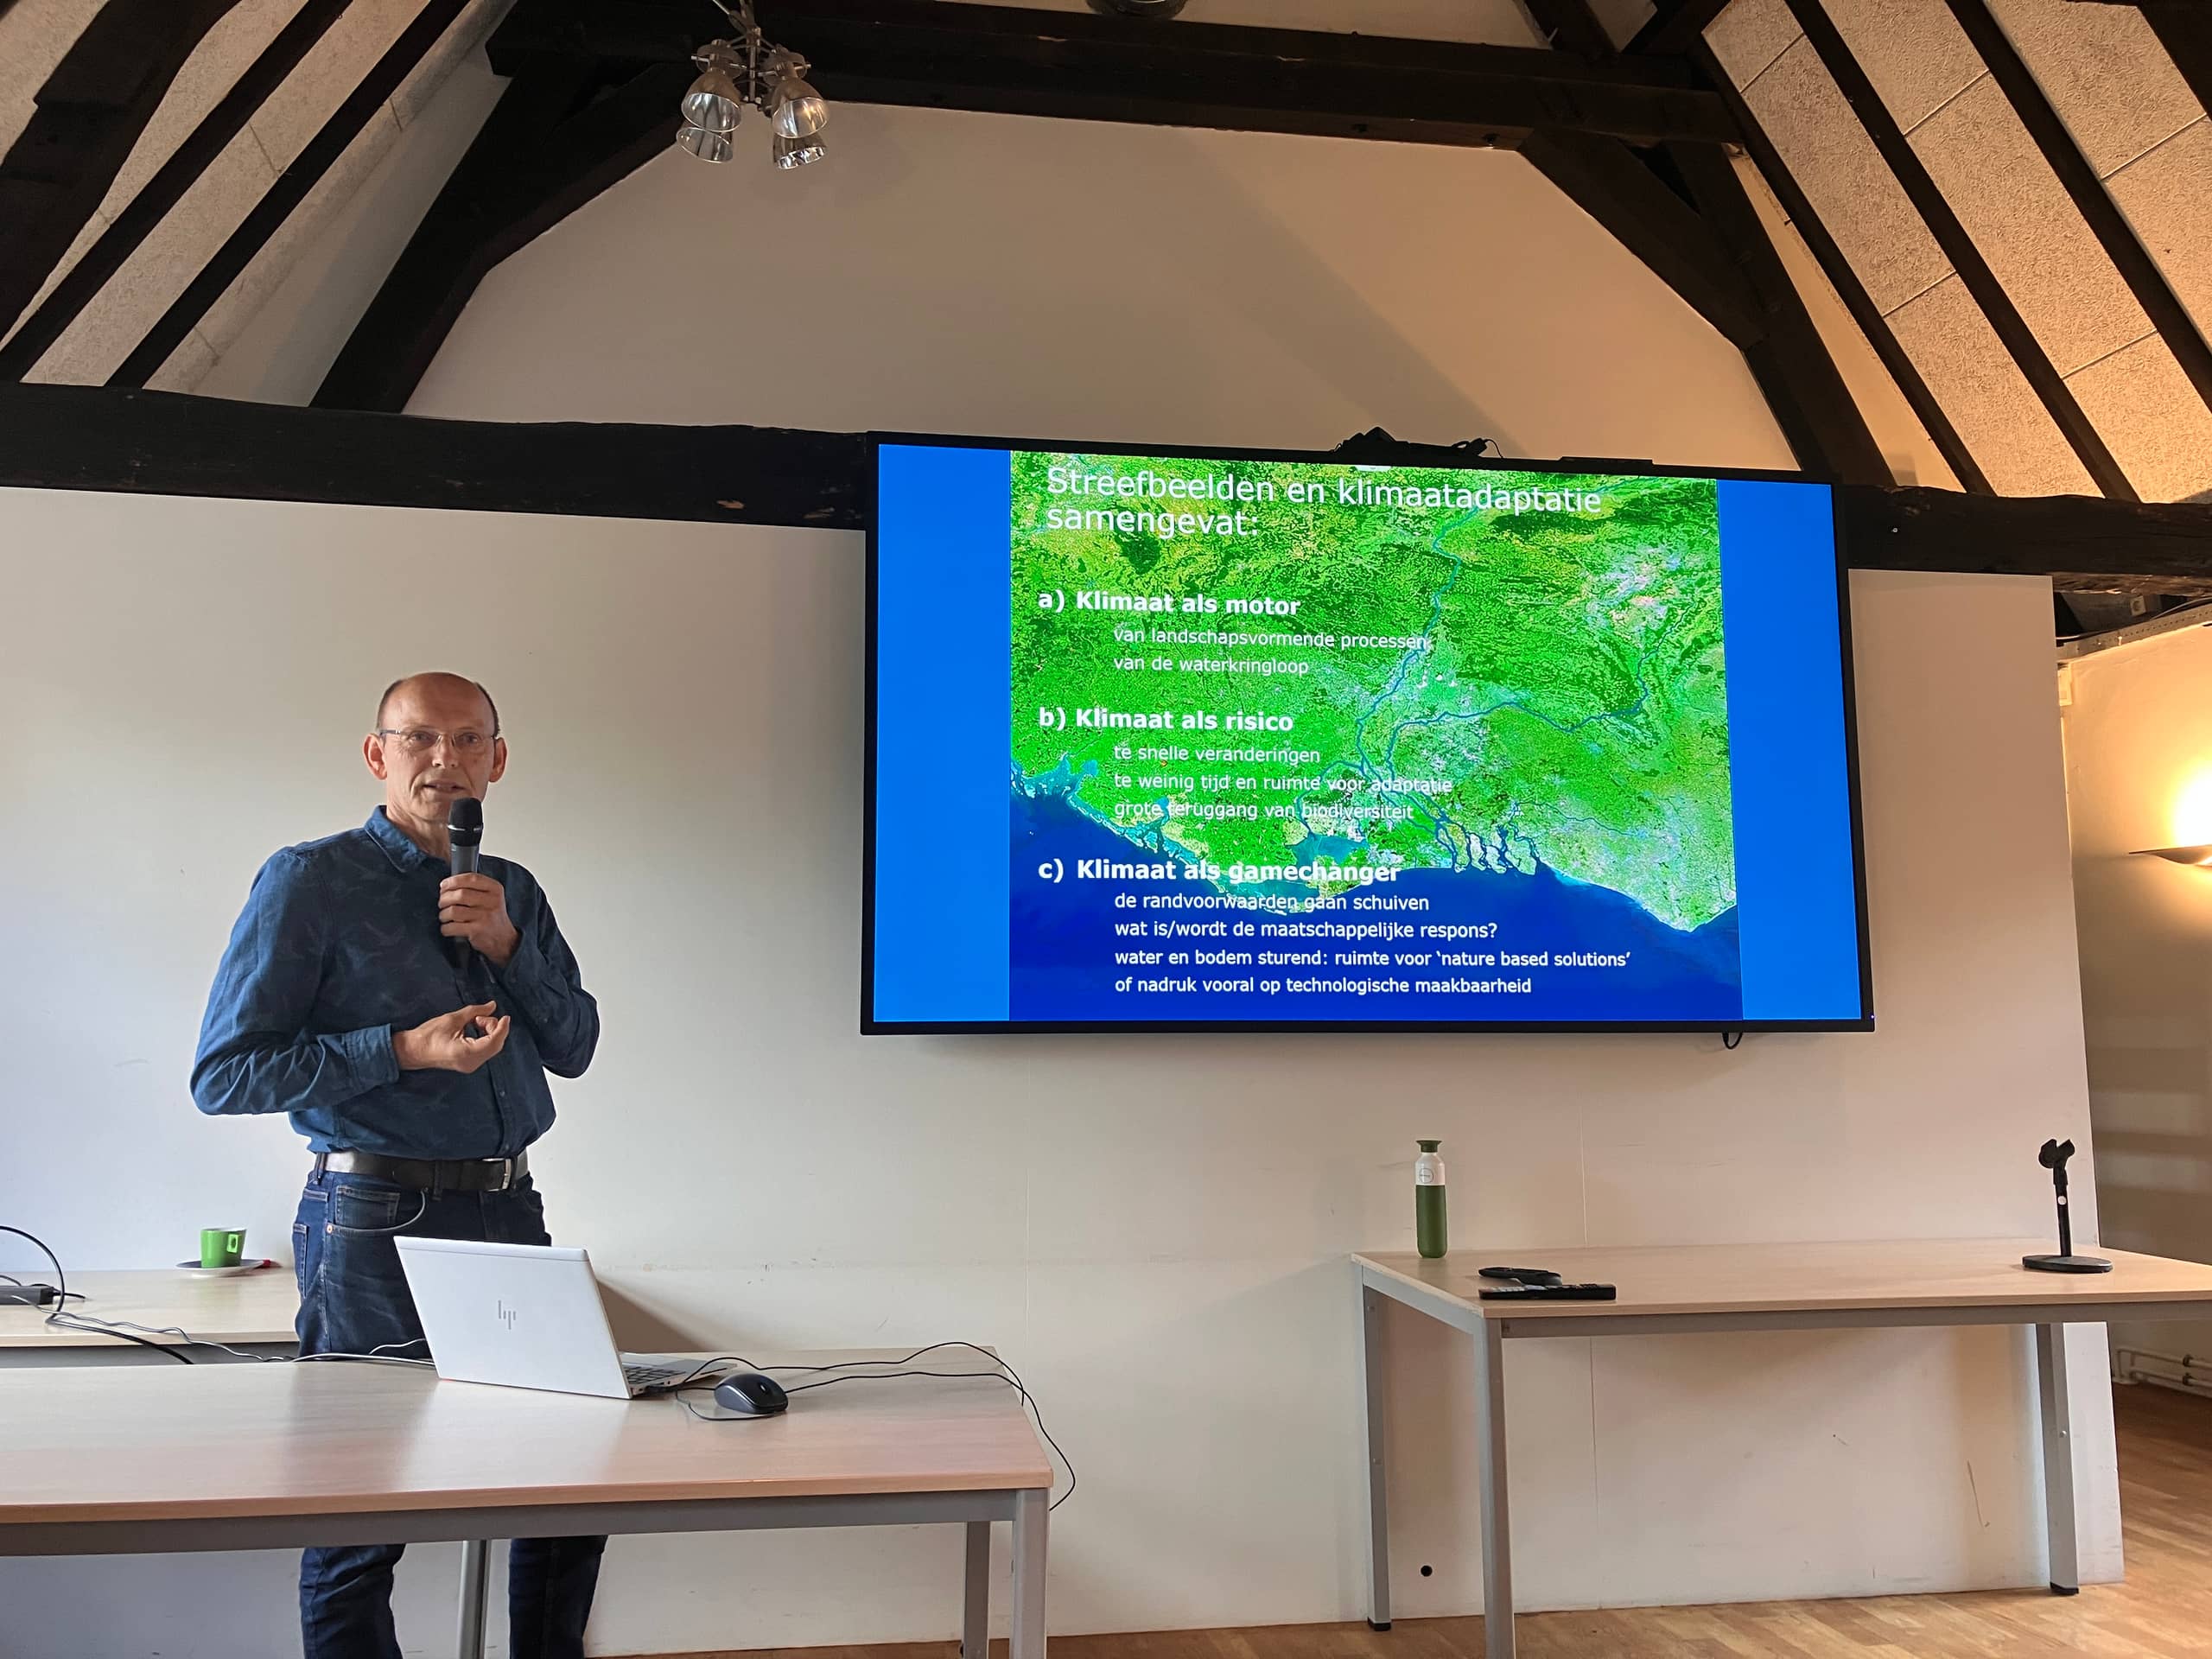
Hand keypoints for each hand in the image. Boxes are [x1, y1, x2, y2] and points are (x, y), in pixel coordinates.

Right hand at [393, 1002, 510, 1073]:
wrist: (412, 1051)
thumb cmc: (428, 1035)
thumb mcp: (452, 1019)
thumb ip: (475, 1011)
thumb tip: (492, 1006)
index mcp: (467, 1053)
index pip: (494, 1041)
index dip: (502, 1028)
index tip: (506, 1016)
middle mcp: (471, 1063)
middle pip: (495, 1045)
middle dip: (493, 1028)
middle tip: (478, 1017)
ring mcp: (470, 1066)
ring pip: (491, 1048)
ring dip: (489, 1032)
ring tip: (474, 1021)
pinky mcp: (468, 1064)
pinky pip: (484, 1050)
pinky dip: (485, 1038)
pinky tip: (474, 1028)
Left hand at [439, 873, 519, 966]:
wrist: (503, 939)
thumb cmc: (491, 916)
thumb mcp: (491, 897)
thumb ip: (474, 887)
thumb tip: (446, 885)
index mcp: (495, 889)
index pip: (471, 878)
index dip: (453, 881)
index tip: (443, 886)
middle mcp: (492, 901)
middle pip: (460, 894)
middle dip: (444, 899)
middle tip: (442, 903)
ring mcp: (485, 916)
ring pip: (453, 911)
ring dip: (443, 914)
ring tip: (445, 916)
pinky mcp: (477, 931)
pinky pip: (452, 927)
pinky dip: (445, 928)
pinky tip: (448, 928)